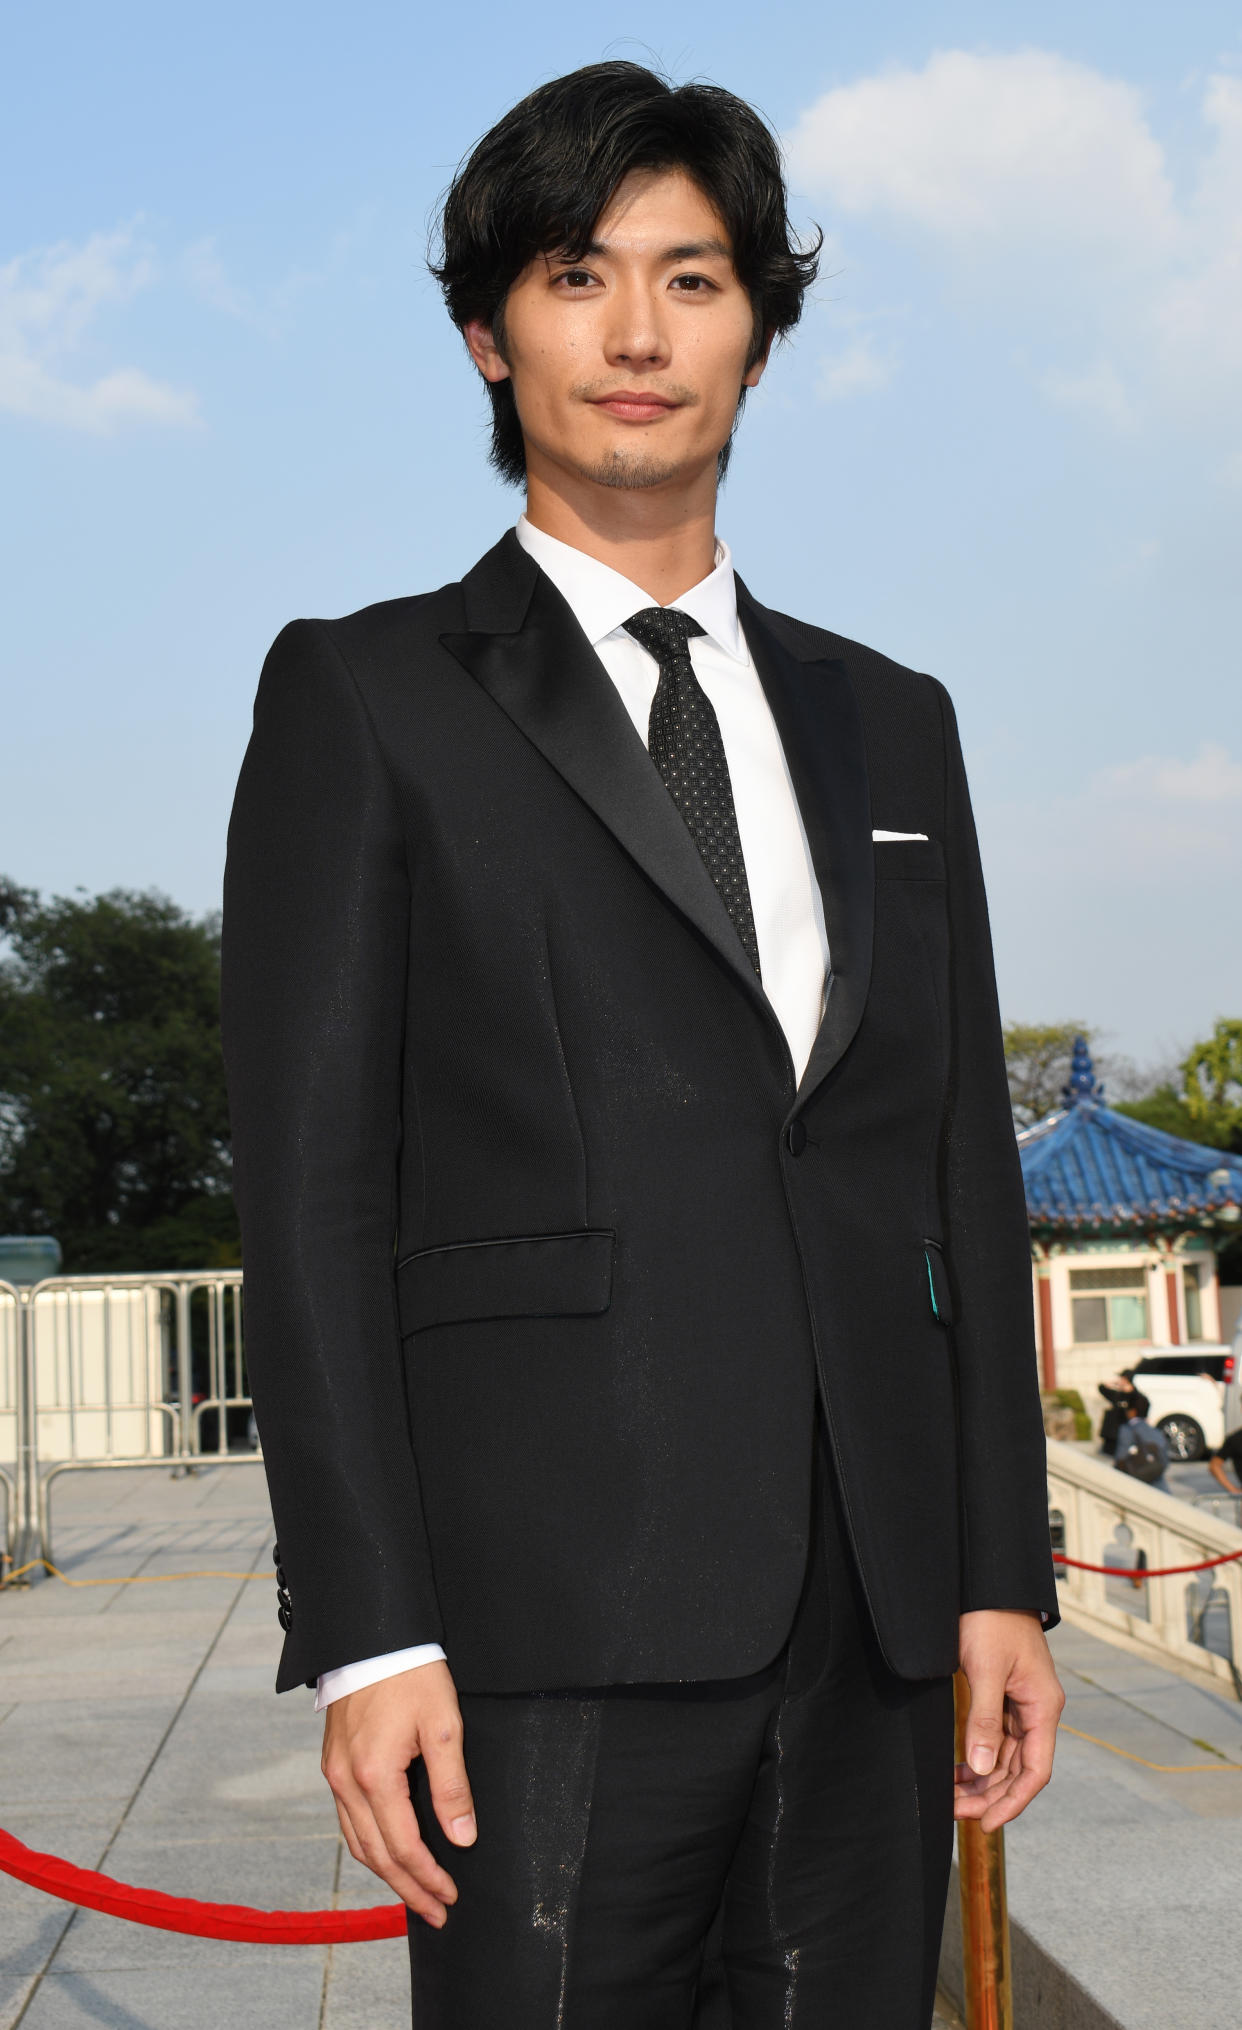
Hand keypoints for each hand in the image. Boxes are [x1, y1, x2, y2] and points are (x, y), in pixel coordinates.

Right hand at [321, 1660, 475, 1927]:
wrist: (370, 1635)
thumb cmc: (409, 1673)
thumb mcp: (443, 1725)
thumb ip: (452, 1785)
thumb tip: (463, 1837)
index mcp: (375, 1776)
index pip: (403, 1847)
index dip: (428, 1878)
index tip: (450, 1897)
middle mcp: (347, 1782)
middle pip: (376, 1855)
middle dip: (408, 1889)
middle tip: (436, 1912)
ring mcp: (335, 1773)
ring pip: (357, 1842)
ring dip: (386, 1872)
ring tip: (415, 1891)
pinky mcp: (333, 1762)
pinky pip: (348, 1819)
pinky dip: (369, 1844)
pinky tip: (387, 1850)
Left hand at [954, 1610, 1063, 1832]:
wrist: (986, 1582)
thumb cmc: (991, 1619)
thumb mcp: (986, 1668)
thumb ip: (985, 1719)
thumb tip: (984, 1768)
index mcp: (1042, 1706)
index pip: (1035, 1771)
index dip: (1013, 1802)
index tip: (985, 1824)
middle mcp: (1036, 1710)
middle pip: (1019, 1769)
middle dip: (990, 1795)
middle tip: (955, 1811)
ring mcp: (1021, 1704)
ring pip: (1006, 1757)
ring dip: (982, 1780)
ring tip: (951, 1797)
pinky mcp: (1003, 1696)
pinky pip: (995, 1738)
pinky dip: (979, 1757)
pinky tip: (958, 1771)